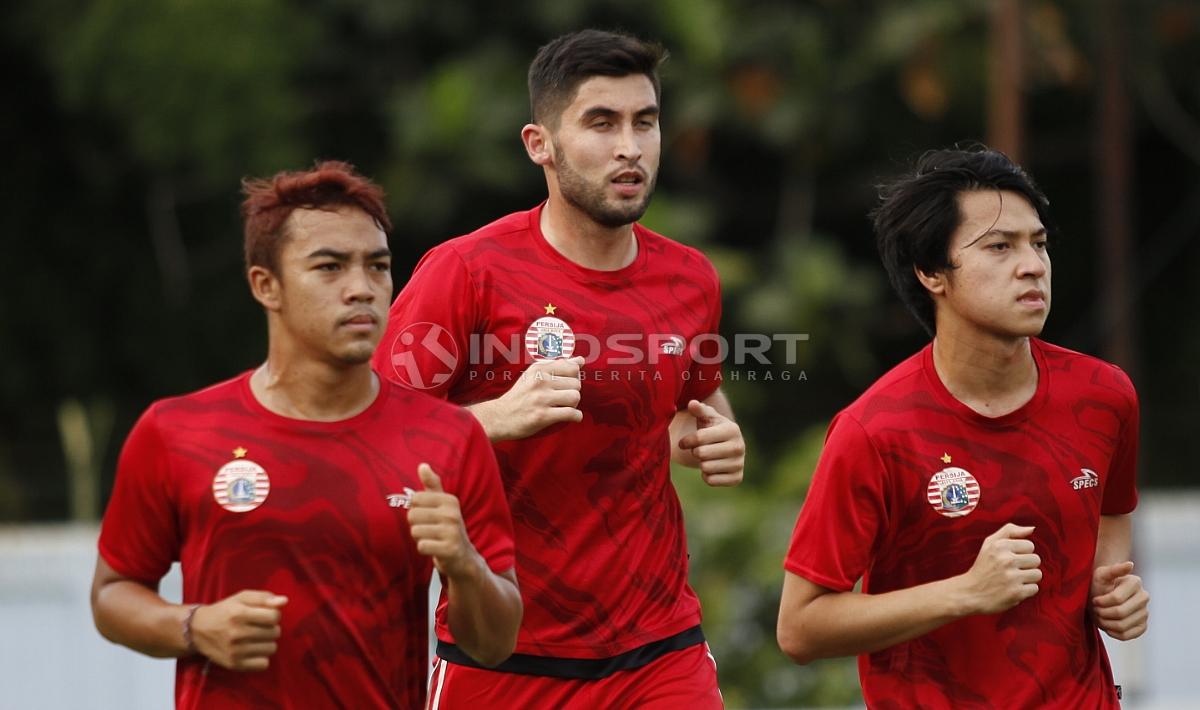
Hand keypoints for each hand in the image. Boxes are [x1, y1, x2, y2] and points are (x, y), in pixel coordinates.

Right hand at [190, 590, 286, 670]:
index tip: (265, 615)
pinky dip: (262, 657)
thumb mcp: (242, 598)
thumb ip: (264, 597)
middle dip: (270, 628)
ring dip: (267, 643)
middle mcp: (237, 633)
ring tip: (255, 638)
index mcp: (239, 614)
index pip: (274, 616)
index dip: (274, 615)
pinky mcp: (234, 664)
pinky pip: (264, 664)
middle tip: (258, 627)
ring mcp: (235, 651)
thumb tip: (284, 601)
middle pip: (275, 633)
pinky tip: (253, 650)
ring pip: (272, 648)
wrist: (197, 630)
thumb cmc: (224, 611)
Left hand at [408, 464, 481, 578]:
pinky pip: (422, 546)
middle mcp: (452, 514)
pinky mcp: (449, 549)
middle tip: (430, 530)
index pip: (415, 499)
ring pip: (415, 531)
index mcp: (450, 500)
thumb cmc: (448, 527)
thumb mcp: (443, 504)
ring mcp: (452, 532)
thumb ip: (432, 485)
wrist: (463, 556)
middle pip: (412, 515)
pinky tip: (435, 549)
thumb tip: (422, 465)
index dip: (416, 510)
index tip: (428, 516)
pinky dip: (424, 549)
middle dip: (416, 525)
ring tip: (433, 539)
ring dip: (420, 538)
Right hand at [484, 357, 583, 439]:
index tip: (566, 384)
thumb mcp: (533, 375)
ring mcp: (542, 398)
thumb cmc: (519, 396)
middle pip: (576, 384)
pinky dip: (575, 417)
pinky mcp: (543, 416)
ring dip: (573, 404)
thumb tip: (581, 360)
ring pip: (575, 397)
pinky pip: (571, 414)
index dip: (574, 377)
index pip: (572, 367)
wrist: (500, 417)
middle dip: (573, 392)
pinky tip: (570, 417)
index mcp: (539, 369)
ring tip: (564, 406)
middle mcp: (540, 381)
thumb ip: (557, 366)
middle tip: (563, 398)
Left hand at [676, 399, 744, 486]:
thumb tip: (692, 404)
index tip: (683, 442)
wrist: (724, 445)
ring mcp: (740, 463)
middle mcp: (739, 446)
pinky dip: (707, 476)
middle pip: (701, 454)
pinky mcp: (737, 478)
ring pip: (706, 468)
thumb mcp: (705, 416)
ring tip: (707, 457)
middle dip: (695, 452)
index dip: (687, 441)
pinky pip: (711, 481)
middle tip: (698, 450)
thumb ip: (698, 409)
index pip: (700, 438)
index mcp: (732, 429)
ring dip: (701, 463)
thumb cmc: (711, 428)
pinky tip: (712, 468)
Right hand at [957, 524, 1041, 614]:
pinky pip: (1035, 588)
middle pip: (1036, 559)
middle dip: (1026, 566)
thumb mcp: (990, 544)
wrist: (970, 593)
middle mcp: (1006, 560)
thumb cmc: (983, 567)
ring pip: (1037, 574)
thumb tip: (1032, 529)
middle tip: (1012, 570)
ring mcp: (1012, 577)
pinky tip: (1013, 589)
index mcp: (1000, 546)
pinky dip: (1026, 591)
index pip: (1030, 545)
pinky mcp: (1016, 593)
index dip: (1021, 553)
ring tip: (1013, 580)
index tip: (1010, 559)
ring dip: (1028, 578)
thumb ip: (1009, 531)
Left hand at [1090, 561, 1148, 639]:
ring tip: (1100, 616)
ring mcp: (1145, 612)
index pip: (1116, 599)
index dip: (1101, 602)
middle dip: (1102, 613)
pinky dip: (1113, 633)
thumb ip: (1114, 569)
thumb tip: (1130, 564)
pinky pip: (1127, 636)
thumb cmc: (1099, 584)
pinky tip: (1107, 625)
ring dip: (1105, 623)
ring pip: (1122, 626)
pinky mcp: (1142, 626)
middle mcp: (1144, 597)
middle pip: (1120, 613)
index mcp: (1135, 582)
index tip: (1095, 600)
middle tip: (1095, 610)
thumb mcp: (1101, 574)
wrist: (1101, 596)